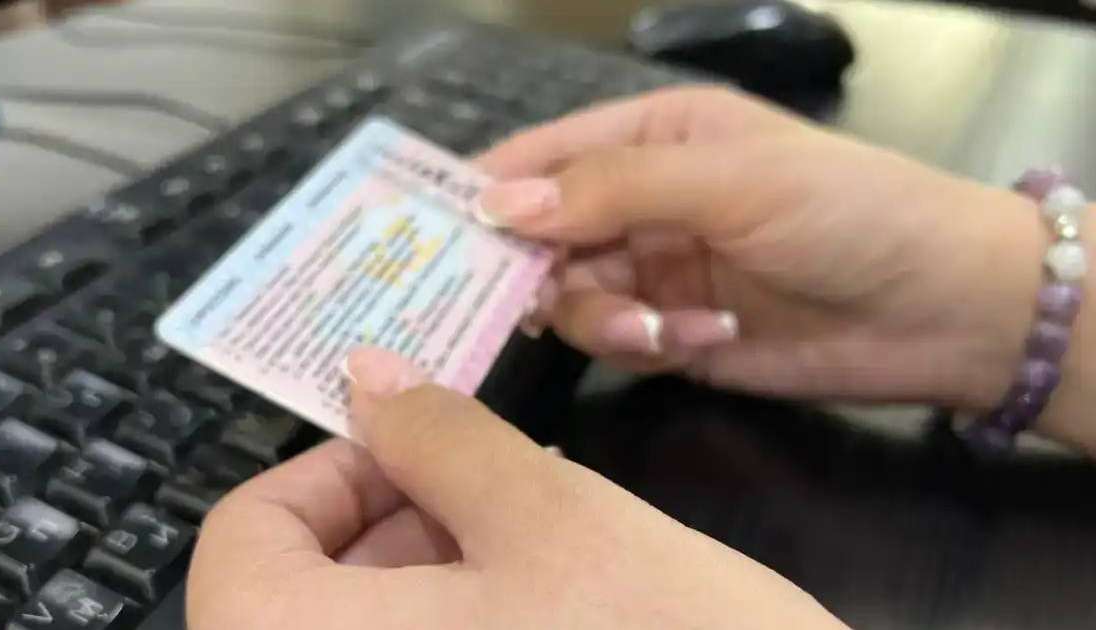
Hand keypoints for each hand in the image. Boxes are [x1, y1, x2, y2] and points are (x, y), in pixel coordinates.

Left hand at [188, 348, 846, 628]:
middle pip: (294, 594)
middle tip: (499, 493)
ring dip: (430, 581)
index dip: (331, 472)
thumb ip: (441, 437)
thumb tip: (365, 376)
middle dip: (394, 524)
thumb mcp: (551, 519)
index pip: (240, 539)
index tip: (421, 450)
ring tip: (539, 551)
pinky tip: (543, 612)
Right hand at [475, 86, 1046, 416]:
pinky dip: (641, 346)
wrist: (942, 308)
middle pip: (541, 235)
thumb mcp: (728, 179)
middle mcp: (641, 201)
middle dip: (535, 270)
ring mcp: (655, 270)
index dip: (486, 191)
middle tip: (529, 302)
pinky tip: (697, 340)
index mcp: (652, 137)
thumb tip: (496, 206)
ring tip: (655, 329)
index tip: (431, 234)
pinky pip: (616, 342)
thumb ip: (610, 190)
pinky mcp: (674, 334)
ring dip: (601, 316)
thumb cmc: (845, 211)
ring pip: (572, 296)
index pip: (542, 157)